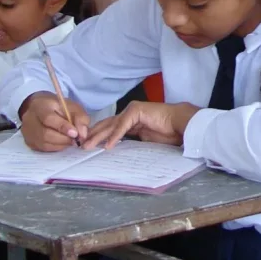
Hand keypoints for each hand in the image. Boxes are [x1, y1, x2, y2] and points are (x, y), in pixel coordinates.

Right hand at [20, 93, 89, 151]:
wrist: (41, 109)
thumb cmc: (59, 107)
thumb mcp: (73, 107)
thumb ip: (80, 118)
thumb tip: (82, 135)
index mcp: (41, 106)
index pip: (49, 118)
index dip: (62, 127)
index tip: (75, 133)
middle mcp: (30, 119)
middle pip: (45, 134)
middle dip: (64, 139)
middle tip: (76, 140)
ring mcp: (27, 132)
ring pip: (44, 144)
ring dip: (61, 144)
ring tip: (71, 141)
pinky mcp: (29, 142)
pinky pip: (43, 149)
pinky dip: (56, 147)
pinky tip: (62, 143)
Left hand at [83, 101, 198, 149]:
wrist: (179, 123)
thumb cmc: (167, 132)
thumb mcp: (143, 139)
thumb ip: (130, 140)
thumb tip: (117, 149)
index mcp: (129, 120)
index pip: (109, 127)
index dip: (98, 135)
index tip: (88, 145)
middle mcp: (128, 113)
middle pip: (106, 125)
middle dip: (93, 135)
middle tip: (81, 146)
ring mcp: (132, 110)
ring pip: (111, 125)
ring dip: (99, 136)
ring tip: (89, 146)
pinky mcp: (136, 110)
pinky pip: (122, 125)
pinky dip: (115, 136)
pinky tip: (108, 145)